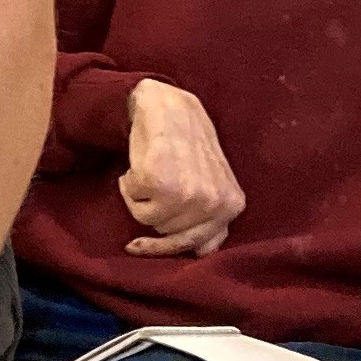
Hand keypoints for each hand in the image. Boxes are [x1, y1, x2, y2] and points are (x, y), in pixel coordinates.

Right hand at [120, 76, 243, 257]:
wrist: (168, 107)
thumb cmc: (187, 145)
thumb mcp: (212, 183)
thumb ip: (210, 218)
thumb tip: (200, 253)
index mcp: (232, 205)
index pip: (201, 248)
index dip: (170, 246)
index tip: (146, 243)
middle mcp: (213, 204)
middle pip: (168, 235)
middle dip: (155, 212)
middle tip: (157, 184)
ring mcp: (187, 195)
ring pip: (147, 220)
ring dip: (141, 197)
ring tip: (152, 170)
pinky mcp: (158, 183)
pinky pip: (131, 200)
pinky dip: (128, 183)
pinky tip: (141, 164)